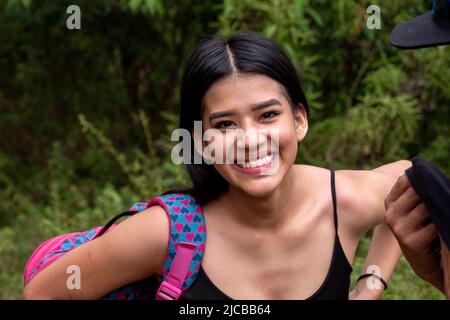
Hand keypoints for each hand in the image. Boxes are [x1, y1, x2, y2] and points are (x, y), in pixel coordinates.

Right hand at [384, 174, 444, 292]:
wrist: (423, 259)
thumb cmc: (422, 227)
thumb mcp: (412, 207)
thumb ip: (412, 190)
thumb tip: (418, 170)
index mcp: (389, 203)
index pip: (404, 180)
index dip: (420, 180)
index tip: (429, 184)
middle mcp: (389, 215)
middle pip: (416, 192)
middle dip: (430, 195)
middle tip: (435, 204)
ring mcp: (398, 229)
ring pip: (426, 208)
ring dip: (437, 211)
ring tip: (436, 218)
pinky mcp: (410, 242)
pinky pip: (433, 226)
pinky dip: (440, 226)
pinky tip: (437, 231)